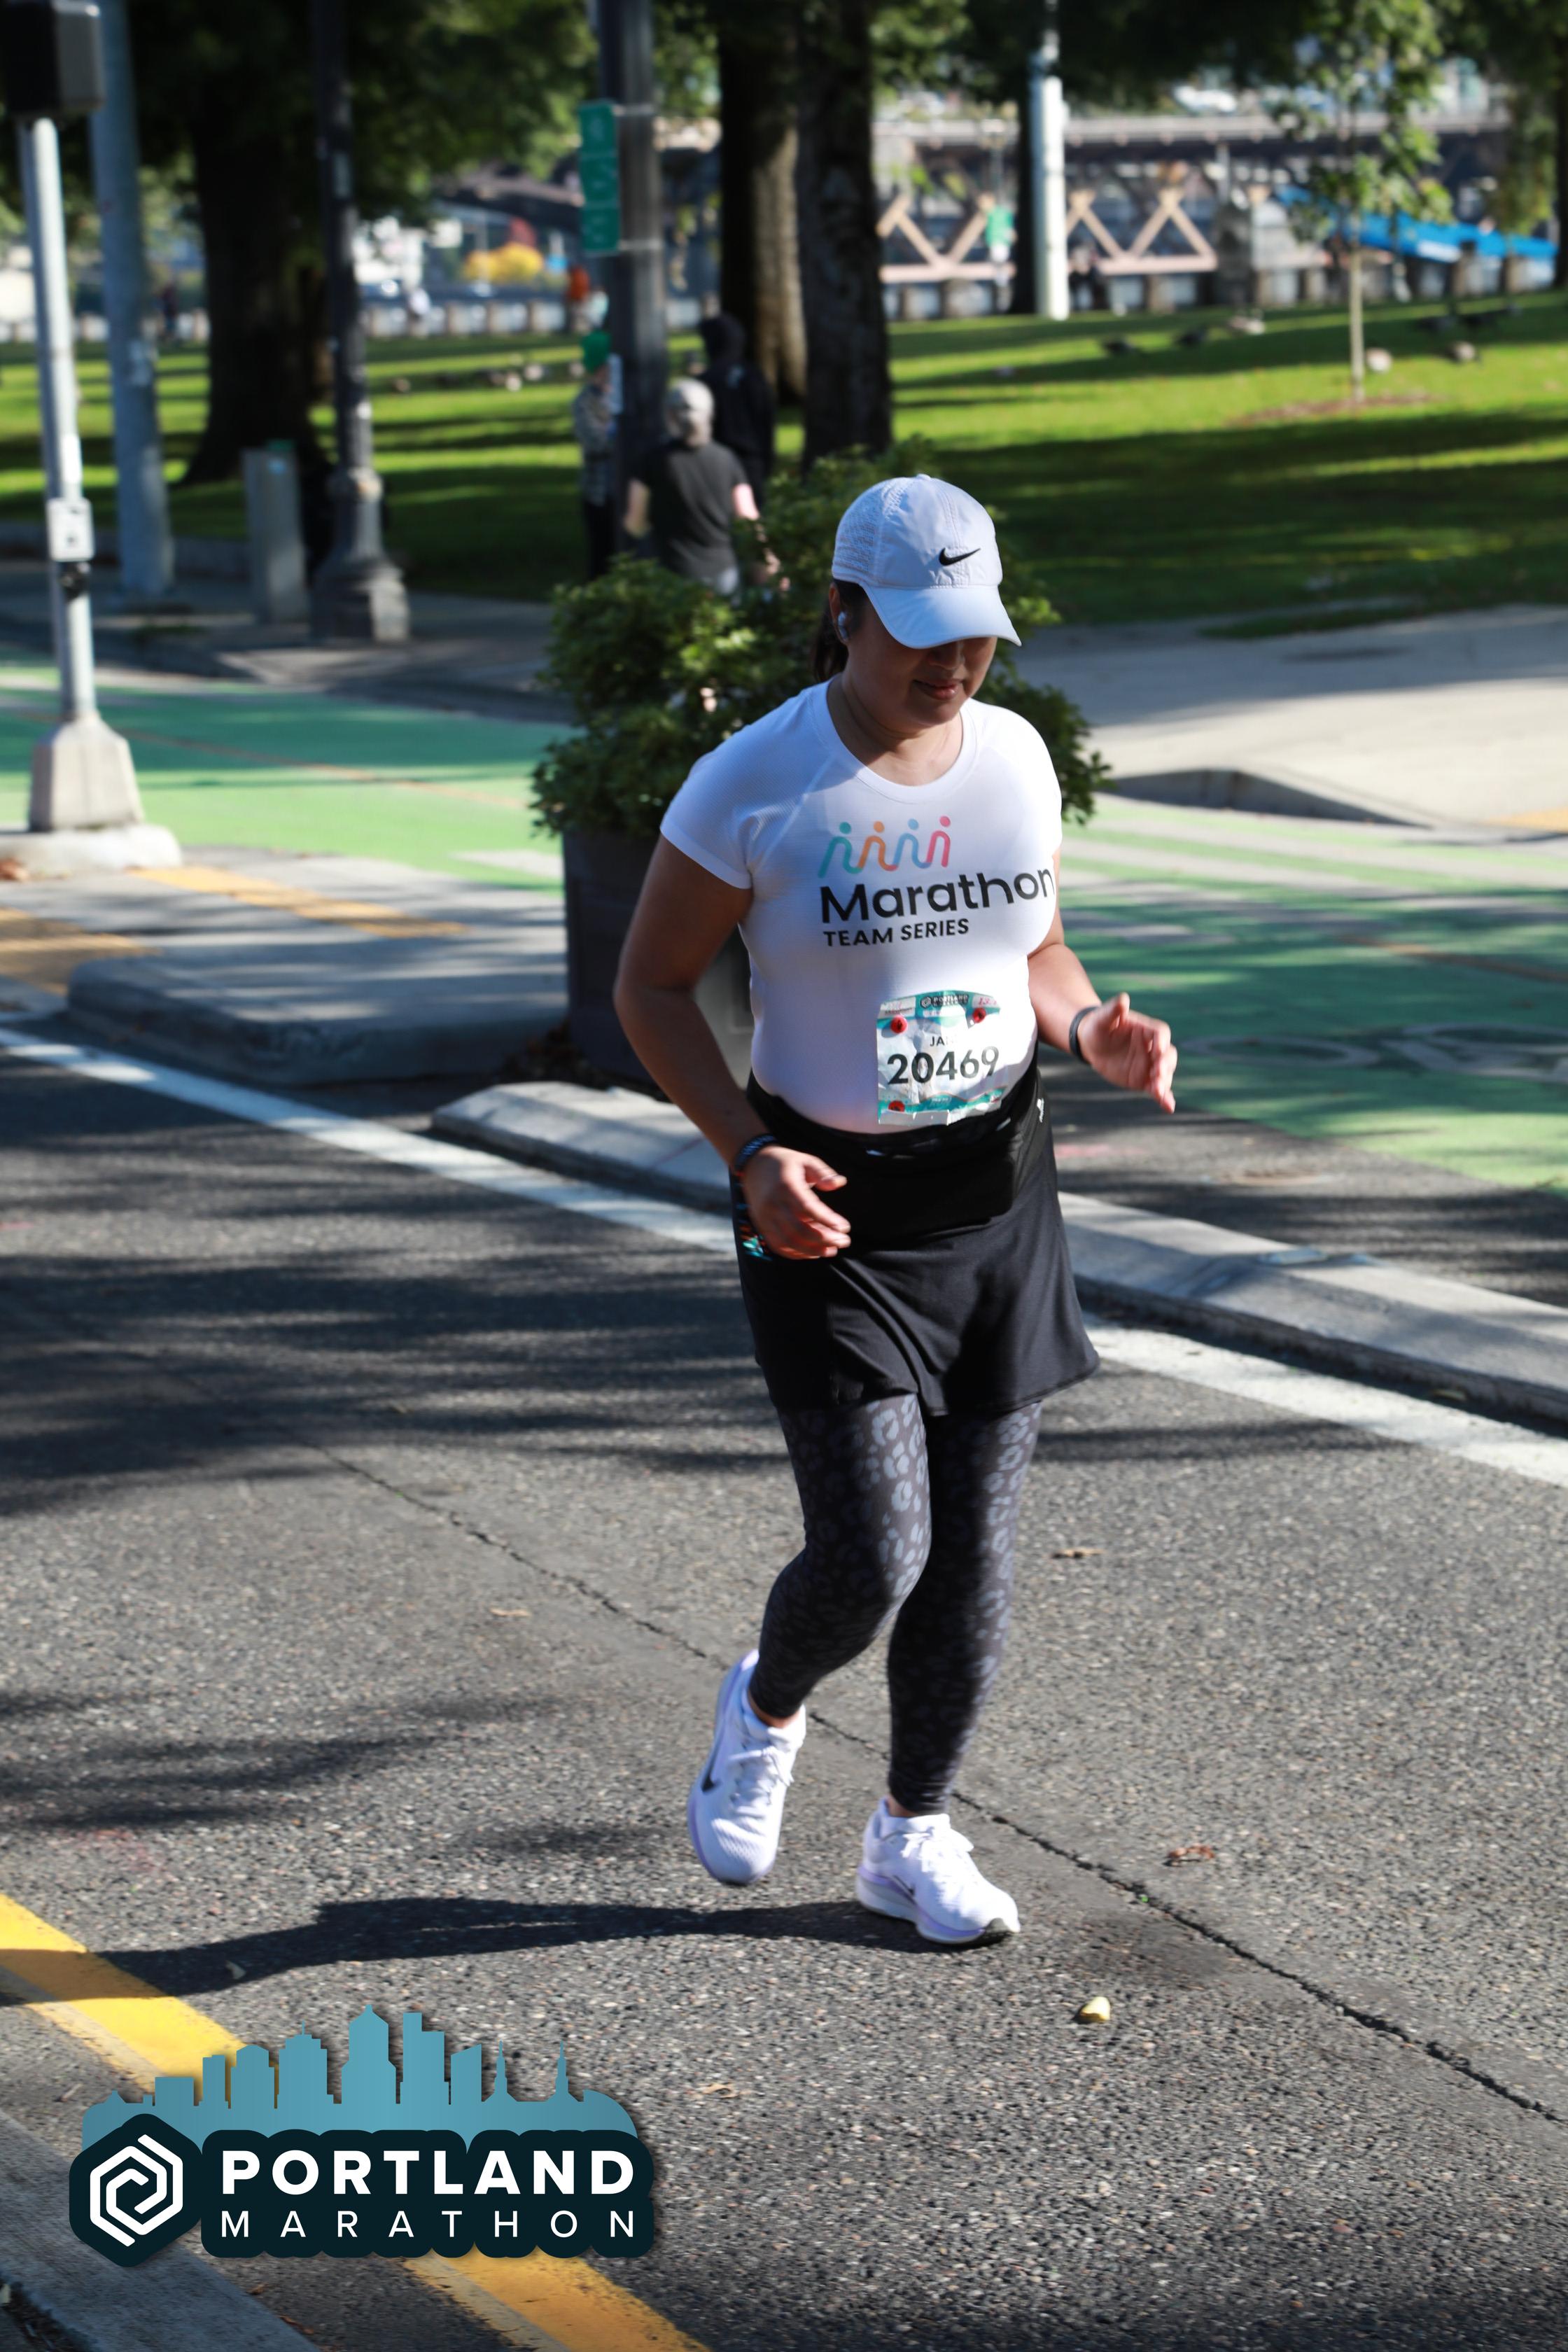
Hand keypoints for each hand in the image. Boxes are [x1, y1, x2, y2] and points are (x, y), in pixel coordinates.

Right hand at [741, 1146, 849, 1259]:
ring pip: (789, 1241)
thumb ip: (823, 1172)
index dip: (827, 1220)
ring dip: (812, 1250)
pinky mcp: (761, 1225)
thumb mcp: (806, 1160)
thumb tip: (840, 1183)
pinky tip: (814, 1253)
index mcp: (786, 1185)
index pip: (807, 1208)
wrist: (754, 1165)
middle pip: (799, 1229)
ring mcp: (765, 1217)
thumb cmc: (785, 1163)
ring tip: (832, 1250)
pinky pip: (778, 1245)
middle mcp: (773, 1203)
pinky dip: (796, 1253)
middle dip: (824, 1239)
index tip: (845, 1227)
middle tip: (844, 1241)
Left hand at [1078, 993, 1176, 1112]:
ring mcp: (1150, 1064)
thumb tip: (1123, 999)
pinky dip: (1164, 1098)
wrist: (1092, 1044)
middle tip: (1158, 1073)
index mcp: (1146, 1029)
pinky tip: (1169, 1107)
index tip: (1157, 1050)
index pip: (1160, 1033)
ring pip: (1164, 1073)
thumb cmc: (1098, 1026)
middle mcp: (1152, 1047)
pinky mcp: (1144, 1079)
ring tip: (1158, 1090)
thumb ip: (1113, 1009)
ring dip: (1164, 1082)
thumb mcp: (1102, 1018)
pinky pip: (1157, 1089)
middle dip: (1165, 1064)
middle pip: (1167, 1055)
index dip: (1161, 1041)